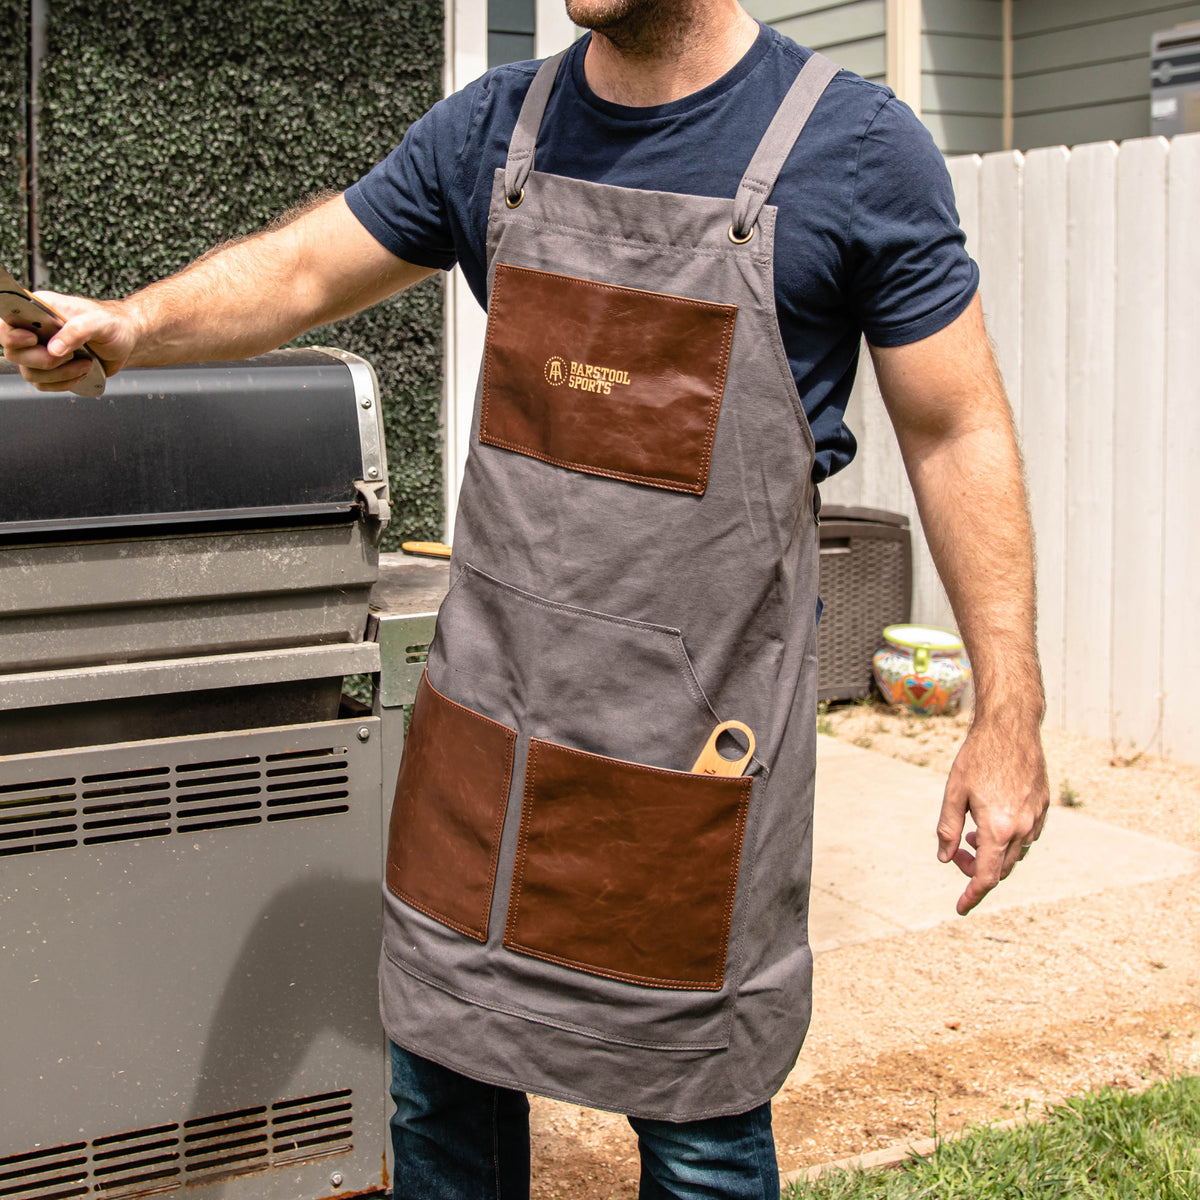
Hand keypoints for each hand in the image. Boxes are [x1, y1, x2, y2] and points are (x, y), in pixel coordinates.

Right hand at [0, 291, 134, 389]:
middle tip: (69, 355)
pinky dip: (64, 383)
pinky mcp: (50, 369)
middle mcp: (33, 329)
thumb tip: (54, 349)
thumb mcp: (100, 322)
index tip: (33, 339)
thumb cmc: (112, 324)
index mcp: (38, 308)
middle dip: (42, 360)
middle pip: (13, 352)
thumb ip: (77, 330)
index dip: (12, 334)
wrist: (126, 340)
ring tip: (84, 362)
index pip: (7, 321)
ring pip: (29, 372)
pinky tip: (82, 371)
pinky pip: (43, 385)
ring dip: (59, 373)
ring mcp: (40, 350)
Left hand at [936, 714, 1048, 914]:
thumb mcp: (953, 793)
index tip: (960, 908)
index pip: (985, 877)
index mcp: (998, 828)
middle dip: (977, 869)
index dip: (972, 896)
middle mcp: (1022, 828)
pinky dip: (1008, 839)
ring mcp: (1036, 818)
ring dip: (993, 853)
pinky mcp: (1043, 806)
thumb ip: (947, 829)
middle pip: (1000, 869)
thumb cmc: (977, 758)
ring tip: (971, 835)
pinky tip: (992, 823)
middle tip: (956, 853)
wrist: (1011, 728)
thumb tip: (945, 858)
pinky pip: (1027, 836)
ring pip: (1015, 853)